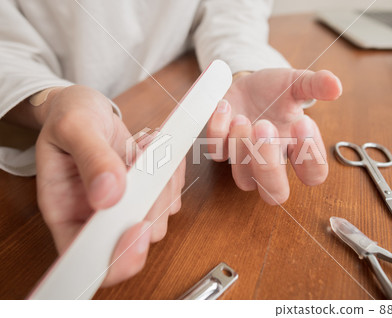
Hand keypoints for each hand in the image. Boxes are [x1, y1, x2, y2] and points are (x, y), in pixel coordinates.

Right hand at [33, 85, 184, 286]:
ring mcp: (124, 207)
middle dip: (150, 205)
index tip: (138, 226)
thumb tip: (109, 194)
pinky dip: (170, 171)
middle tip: (144, 163)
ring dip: (162, 183)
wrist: (85, 107)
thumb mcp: (73, 127)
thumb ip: (91, 159)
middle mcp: (96, 218)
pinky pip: (171, 194)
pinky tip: (152, 147)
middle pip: (135, 240)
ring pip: (159, 217)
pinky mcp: (145, 193)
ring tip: (144, 148)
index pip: (91, 260)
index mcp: (66, 213)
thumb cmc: (70, 116)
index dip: (118, 256)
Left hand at [207, 69, 341, 204]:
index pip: (314, 175)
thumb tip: (336, 86)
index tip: (301, 122)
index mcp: (297, 150)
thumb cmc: (275, 91)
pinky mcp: (221, 148)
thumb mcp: (297, 83)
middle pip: (275, 194)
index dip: (310, 157)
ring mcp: (244, 161)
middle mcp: (272, 163)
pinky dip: (218, 132)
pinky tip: (225, 107)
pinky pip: (217, 154)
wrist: (246, 83)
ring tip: (243, 118)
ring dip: (242, 151)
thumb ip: (316, 85)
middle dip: (269, 166)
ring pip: (243, 181)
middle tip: (264, 127)